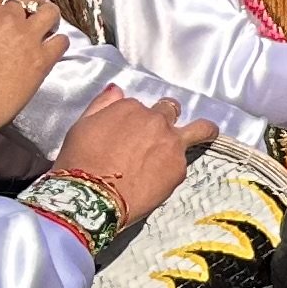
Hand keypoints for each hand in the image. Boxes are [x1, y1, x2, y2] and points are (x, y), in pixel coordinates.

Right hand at [0, 0, 64, 126]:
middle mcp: (8, 18)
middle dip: (29, 1)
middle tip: (29, 10)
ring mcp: (28, 38)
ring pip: (50, 13)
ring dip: (48, 16)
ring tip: (44, 24)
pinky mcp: (42, 60)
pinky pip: (61, 41)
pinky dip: (58, 40)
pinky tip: (51, 46)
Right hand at [49, 89, 196, 230]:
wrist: (91, 197)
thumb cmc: (78, 161)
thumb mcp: (82, 126)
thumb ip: (102, 105)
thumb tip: (118, 90)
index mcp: (130, 107)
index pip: (140, 107)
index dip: (135, 120)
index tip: (129, 133)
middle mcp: (155, 120)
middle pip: (169, 112)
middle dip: (164, 120)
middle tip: (157, 137)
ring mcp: (171, 143)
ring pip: (200, 129)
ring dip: (203, 129)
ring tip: (208, 133)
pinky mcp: (179, 168)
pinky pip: (184, 161)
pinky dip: (176, 166)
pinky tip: (166, 177)